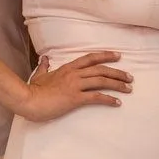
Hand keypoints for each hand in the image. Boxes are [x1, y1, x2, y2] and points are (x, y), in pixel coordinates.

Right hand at [16, 51, 131, 121]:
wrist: (28, 100)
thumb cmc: (33, 90)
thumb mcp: (39, 75)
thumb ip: (44, 67)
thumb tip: (45, 59)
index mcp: (68, 68)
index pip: (90, 58)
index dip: (106, 56)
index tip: (118, 56)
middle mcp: (74, 74)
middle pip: (101, 70)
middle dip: (118, 73)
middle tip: (130, 77)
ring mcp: (75, 85)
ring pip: (102, 81)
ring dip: (117, 84)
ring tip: (128, 89)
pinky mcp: (75, 98)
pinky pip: (96, 97)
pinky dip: (109, 99)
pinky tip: (117, 102)